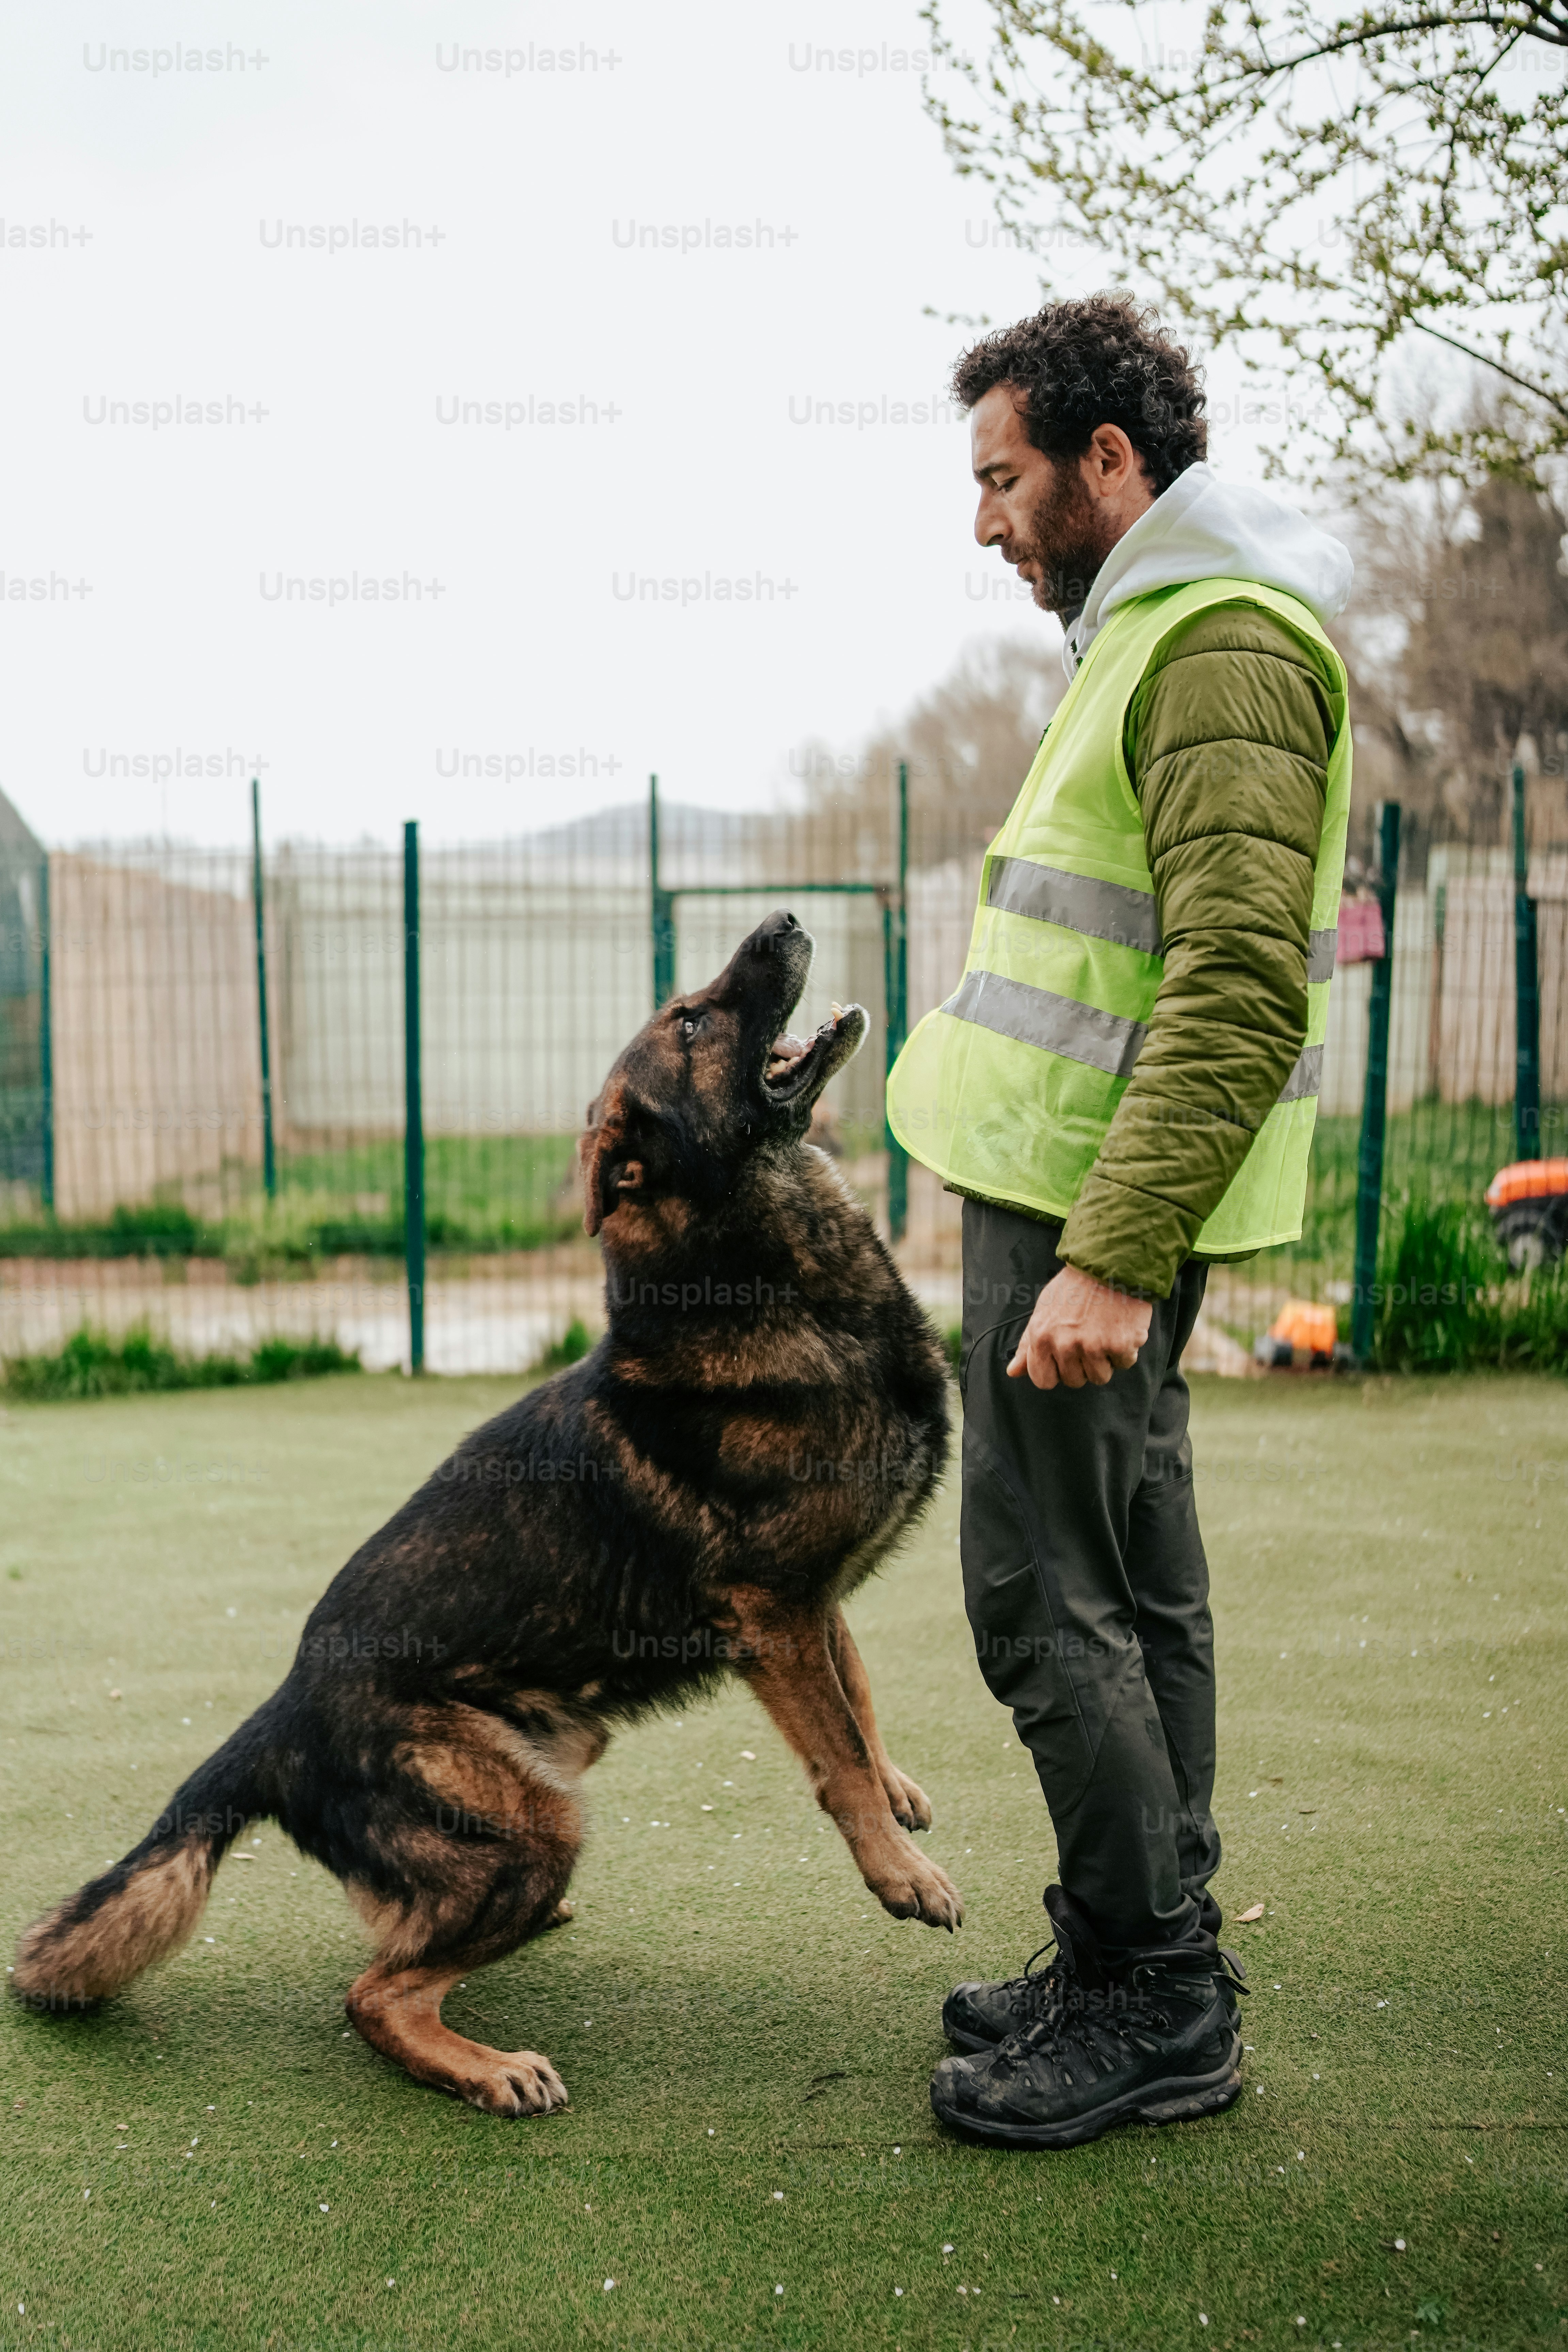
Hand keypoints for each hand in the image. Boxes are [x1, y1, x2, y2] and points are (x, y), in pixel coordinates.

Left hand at [1006, 1265, 1151, 1389]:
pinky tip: (1122, 1326)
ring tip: (1105, 1331)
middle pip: (1074, 1381)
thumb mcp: (1043, 1311)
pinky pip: (1124, 1363)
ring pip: (1100, 1377)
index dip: (1056, 1371)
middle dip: (1082, 1365)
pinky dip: (1126, 1349)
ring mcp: (1093, 1346)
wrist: (1111, 1263)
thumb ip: (1028, 1344)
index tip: (1065, 1356)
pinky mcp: (1120, 1345)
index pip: (1043, 1380)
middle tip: (1089, 1336)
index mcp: (1041, 1337)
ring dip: (1105, 1359)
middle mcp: (1064, 1345)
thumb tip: (1012, 1372)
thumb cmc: (1075, 1287)